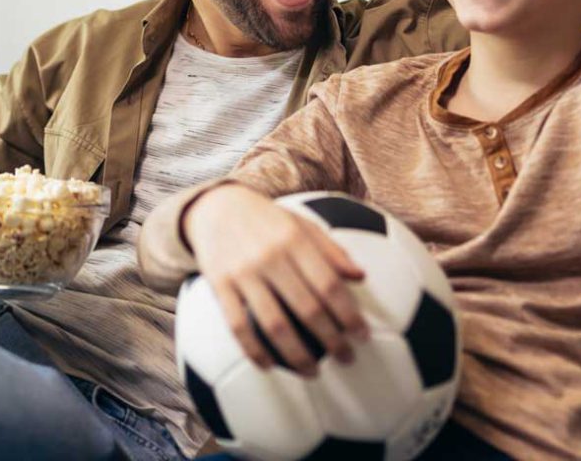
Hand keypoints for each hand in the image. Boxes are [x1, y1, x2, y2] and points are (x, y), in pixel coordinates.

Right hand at [183, 184, 368, 376]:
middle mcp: (271, 256)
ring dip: (297, 355)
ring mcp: (244, 272)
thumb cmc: (268, 219)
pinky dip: (255, 351)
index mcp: (296, 239)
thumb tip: (361, 277)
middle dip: (331, 339)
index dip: (348, 313)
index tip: (363, 336)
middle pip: (306, 308)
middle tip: (347, 359)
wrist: (217, 207)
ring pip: (274, 324)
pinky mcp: (220, 285)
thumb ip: (331, 250)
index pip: (328, 283)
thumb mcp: (302, 223)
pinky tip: (270, 367)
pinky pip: (238, 326)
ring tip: (313, 373)